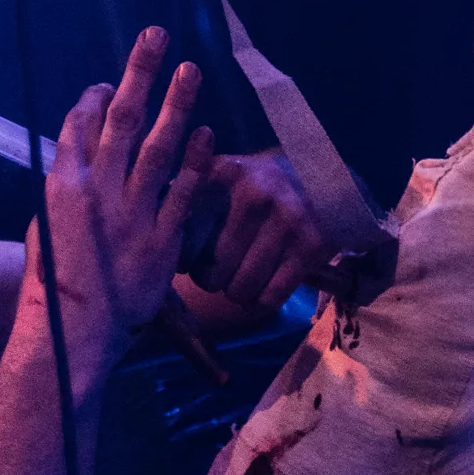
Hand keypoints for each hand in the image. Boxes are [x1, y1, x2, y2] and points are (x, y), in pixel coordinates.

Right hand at [18, 28, 213, 375]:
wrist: (74, 331)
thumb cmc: (56, 281)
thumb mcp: (47, 224)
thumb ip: (65, 186)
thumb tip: (77, 155)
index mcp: (63, 185)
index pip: (81, 124)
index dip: (96, 96)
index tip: (110, 81)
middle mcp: (98, 190)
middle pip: (122, 119)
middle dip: (140, 73)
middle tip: (156, 36)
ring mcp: (132, 213)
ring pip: (157, 146)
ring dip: (175, 104)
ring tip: (191, 70)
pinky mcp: (161, 239)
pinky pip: (183, 192)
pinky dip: (196, 162)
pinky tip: (207, 134)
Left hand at [184, 150, 333, 312]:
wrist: (327, 180)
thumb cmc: (260, 184)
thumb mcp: (224, 174)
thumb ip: (187, 191)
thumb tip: (147, 220)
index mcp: (223, 174)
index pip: (183, 239)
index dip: (184, 260)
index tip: (192, 259)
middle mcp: (253, 193)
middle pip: (210, 273)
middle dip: (212, 280)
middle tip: (222, 270)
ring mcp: (286, 218)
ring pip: (239, 290)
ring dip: (238, 292)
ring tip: (244, 275)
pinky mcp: (311, 245)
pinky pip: (269, 298)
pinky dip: (263, 300)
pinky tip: (266, 283)